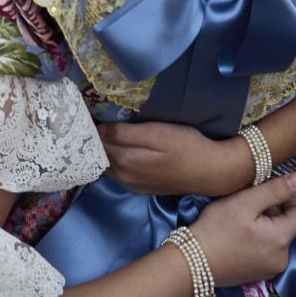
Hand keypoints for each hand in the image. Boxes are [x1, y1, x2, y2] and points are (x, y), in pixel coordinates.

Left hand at [103, 122, 252, 196]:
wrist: (211, 172)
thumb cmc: (186, 146)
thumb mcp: (157, 133)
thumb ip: (125, 133)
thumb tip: (99, 128)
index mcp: (124, 160)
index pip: (96, 139)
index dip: (90, 124)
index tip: (84, 109)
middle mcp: (122, 175)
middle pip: (98, 153)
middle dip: (91, 137)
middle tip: (88, 116)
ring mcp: (130, 184)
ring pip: (105, 163)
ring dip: (99, 148)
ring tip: (98, 130)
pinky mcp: (139, 187)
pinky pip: (116, 172)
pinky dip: (110, 159)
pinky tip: (114, 147)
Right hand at [187, 175, 295, 287]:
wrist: (192, 263)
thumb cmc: (217, 229)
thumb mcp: (245, 201)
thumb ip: (275, 190)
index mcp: (282, 240)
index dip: (285, 198)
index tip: (262, 194)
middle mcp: (282, 259)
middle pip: (288, 226)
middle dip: (272, 213)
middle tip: (245, 207)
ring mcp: (270, 270)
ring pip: (276, 238)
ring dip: (264, 226)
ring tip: (239, 222)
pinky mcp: (258, 275)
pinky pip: (266, 251)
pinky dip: (257, 241)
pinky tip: (237, 237)